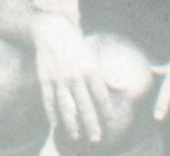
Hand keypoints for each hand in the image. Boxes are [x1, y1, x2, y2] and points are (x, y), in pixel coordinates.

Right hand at [31, 11, 115, 145]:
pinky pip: (49, 99)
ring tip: (76, 136)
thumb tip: (124, 88)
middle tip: (96, 139)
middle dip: (91, 123)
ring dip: (71, 122)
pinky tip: (56, 125)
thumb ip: (108, 76)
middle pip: (84, 104)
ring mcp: (59, 77)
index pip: (101, 95)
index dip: (107, 112)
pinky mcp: (45, 78)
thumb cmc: (77, 47)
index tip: (112, 126)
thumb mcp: (95, 57)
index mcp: (90, 69)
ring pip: (66, 104)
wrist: (52, 30)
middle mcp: (75, 75)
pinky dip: (52, 113)